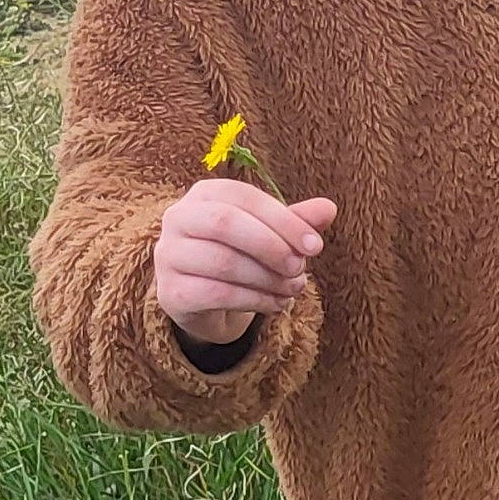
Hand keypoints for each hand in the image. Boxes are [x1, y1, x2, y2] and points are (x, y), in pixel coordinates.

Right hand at [155, 177, 336, 344]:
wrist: (204, 300)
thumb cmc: (240, 255)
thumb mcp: (270, 235)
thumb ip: (296, 221)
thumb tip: (329, 208)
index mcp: (204, 194)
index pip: (245, 197)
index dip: (283, 220)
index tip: (315, 246)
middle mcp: (178, 218)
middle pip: (226, 223)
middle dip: (271, 247)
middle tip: (300, 268)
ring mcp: (168, 255)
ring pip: (223, 262)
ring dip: (267, 279)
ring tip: (292, 289)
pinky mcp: (170, 291)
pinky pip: (216, 294)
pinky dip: (254, 301)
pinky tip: (275, 305)